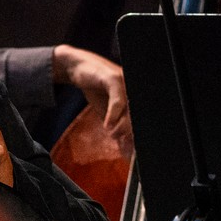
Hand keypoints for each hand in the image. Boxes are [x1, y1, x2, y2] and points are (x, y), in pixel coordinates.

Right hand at [52, 45, 132, 159]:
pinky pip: (118, 100)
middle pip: (138, 117)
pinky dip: (113, 115)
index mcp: (136, 99)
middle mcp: (134, 90)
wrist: (78, 68)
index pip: (141, 121)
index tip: (132, 153)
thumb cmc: (96, 89)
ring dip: (122, 127)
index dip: (138, 138)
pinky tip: (107, 126)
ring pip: (131, 109)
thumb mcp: (108, 113)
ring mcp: (126, 83)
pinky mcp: (114, 78)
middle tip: (124, 146)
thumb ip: (117, 129)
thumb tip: (125, 151)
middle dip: (133, 135)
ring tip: (113, 136)